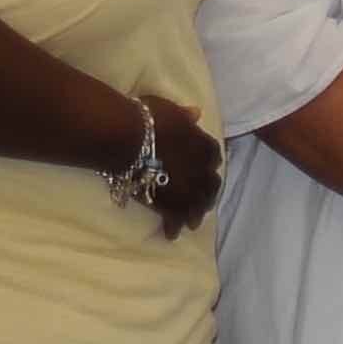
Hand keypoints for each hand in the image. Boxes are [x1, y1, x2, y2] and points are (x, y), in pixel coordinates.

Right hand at [142, 97, 223, 238]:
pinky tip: (171, 234)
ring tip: (191, 223)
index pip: (214, 158)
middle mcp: (203, 170)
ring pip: (198, 206)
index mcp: (205, 146)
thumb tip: (196, 113)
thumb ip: (185, 116)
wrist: (128, 138)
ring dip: (196, 214)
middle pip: (211, 186)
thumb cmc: (146, 119)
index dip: (208, 165)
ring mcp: (189, 189)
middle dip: (207, 194)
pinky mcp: (170, 204)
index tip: (206, 170)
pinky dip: (174, 227)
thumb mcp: (170, 110)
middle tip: (202, 202)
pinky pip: (175, 220)